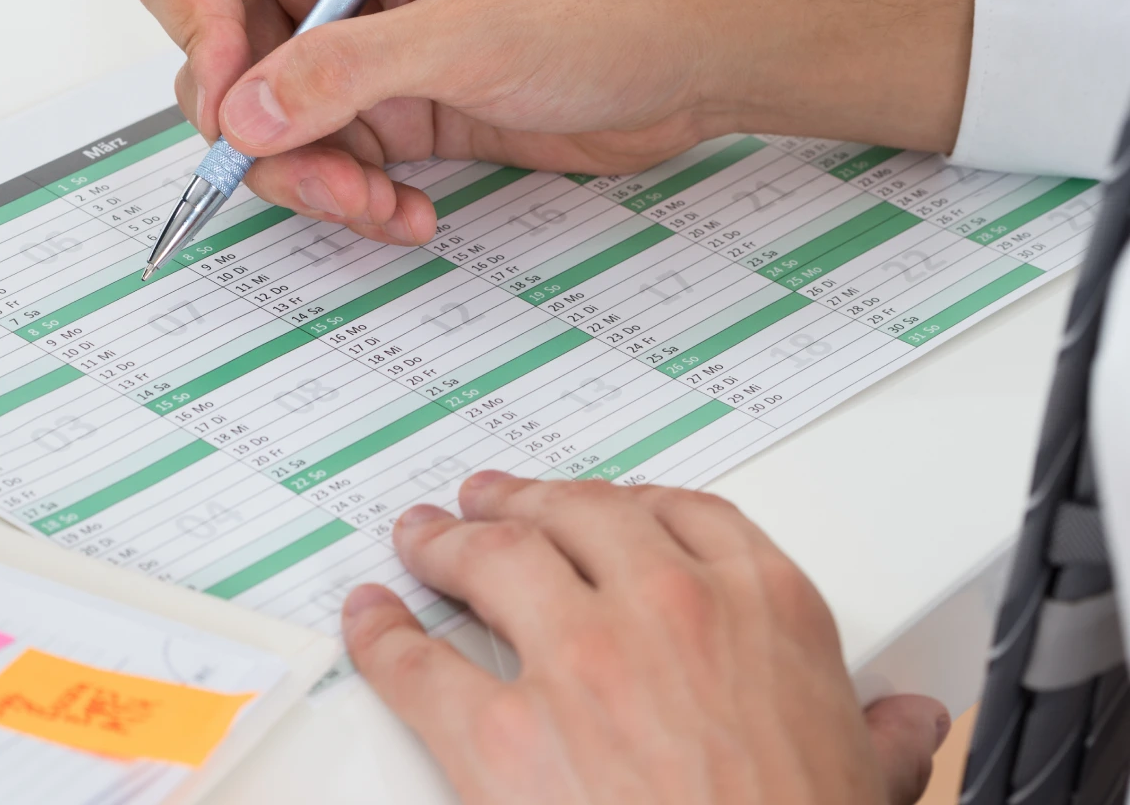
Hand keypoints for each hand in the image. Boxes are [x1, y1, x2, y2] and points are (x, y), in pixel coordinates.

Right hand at [131, 0, 972, 245]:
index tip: (242, 105)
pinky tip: (410, 212)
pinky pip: (325, 171)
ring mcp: (354, 58)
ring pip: (266, 137)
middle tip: (329, 174)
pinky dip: (354, 205)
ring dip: (313, 186)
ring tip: (379, 203)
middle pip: (219, 69)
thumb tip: (245, 112)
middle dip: (262, 140)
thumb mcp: (466, 35)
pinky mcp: (386, 115)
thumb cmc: (601, 7)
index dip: (197, 37)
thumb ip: (346, 70)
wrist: (685, 61)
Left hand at [341, 473, 949, 804]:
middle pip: (575, 518)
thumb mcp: (870, 786)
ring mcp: (578, 663)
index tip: (606, 506)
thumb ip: (879, 738)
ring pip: (493, 561)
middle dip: (525, 504)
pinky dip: (381, 634)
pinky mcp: (501, 736)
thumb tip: (909, 722)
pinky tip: (369, 619)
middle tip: (489, 501)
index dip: (631, 503)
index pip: (687, 515)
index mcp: (764, 610)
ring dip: (447, 542)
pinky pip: (419, 663)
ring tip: (423, 538)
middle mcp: (666, 611)